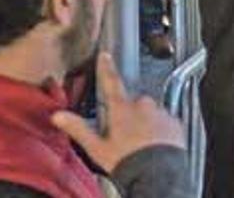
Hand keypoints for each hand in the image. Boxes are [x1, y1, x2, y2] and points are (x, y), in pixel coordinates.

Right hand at [51, 53, 183, 173]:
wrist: (158, 177)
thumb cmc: (127, 162)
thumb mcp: (97, 148)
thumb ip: (78, 128)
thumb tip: (58, 116)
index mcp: (121, 108)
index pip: (111, 81)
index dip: (107, 68)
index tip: (105, 56)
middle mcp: (143, 105)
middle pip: (132, 103)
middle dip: (128, 114)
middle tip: (124, 135)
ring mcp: (161, 113)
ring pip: (150, 112)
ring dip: (145, 123)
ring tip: (141, 144)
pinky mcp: (175, 123)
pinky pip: (166, 122)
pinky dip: (161, 130)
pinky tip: (155, 146)